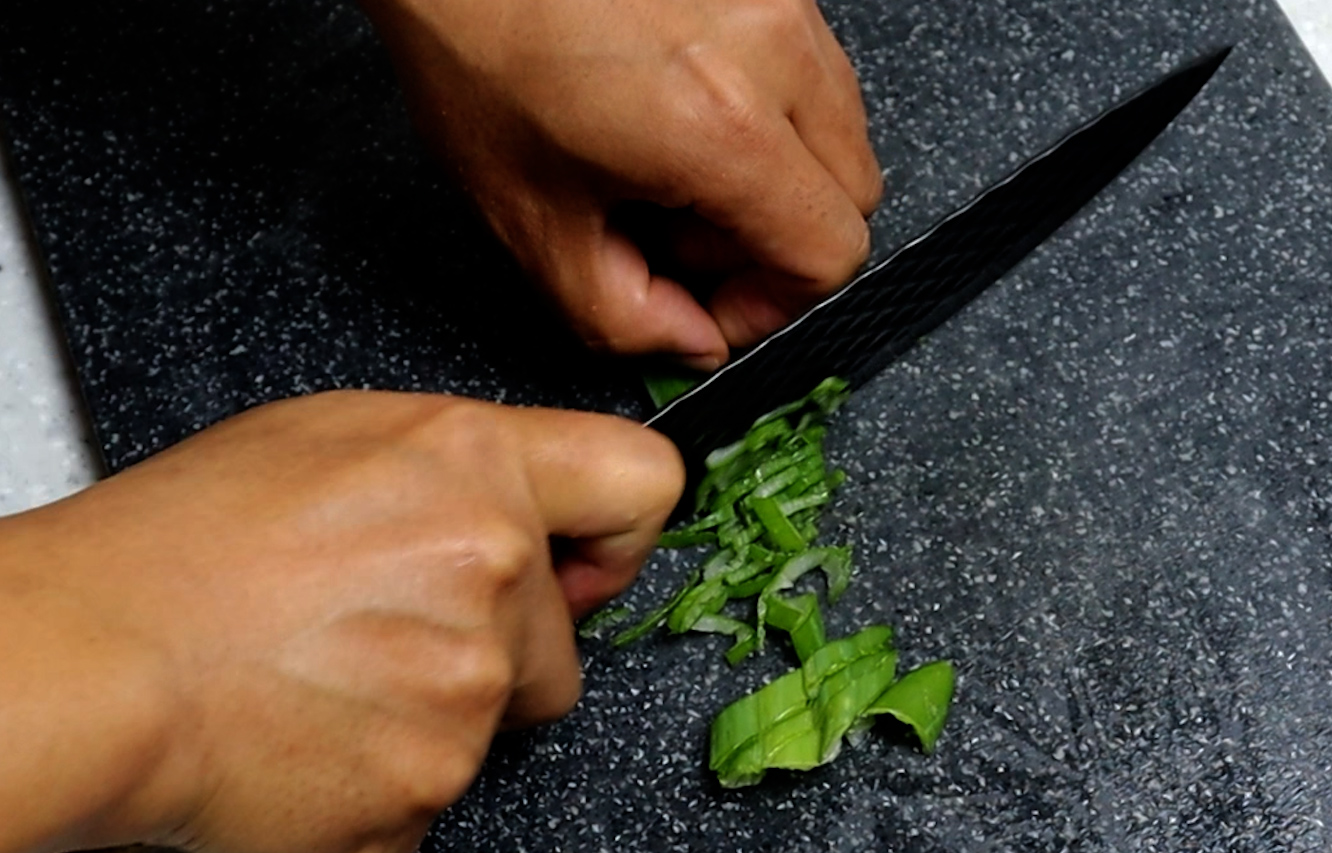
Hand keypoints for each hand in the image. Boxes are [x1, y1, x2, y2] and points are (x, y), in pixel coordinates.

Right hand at [0, 393, 680, 852]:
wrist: (89, 664)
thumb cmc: (175, 548)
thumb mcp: (328, 438)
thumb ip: (458, 471)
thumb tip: (520, 515)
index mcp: (478, 473)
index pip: (643, 483)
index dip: (619, 536)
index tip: (585, 565)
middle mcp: (495, 580)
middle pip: (559, 645)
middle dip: (494, 652)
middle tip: (375, 637)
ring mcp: (467, 700)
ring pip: (489, 727)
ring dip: (425, 717)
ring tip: (314, 680)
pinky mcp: (423, 797)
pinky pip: (425, 797)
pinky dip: (374, 780)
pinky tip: (302, 736)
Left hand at [363, 0, 882, 366]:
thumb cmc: (478, 49)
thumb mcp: (533, 222)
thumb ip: (623, 316)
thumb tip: (694, 341)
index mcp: (722, 128)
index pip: (829, 254)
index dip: (775, 304)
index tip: (716, 306)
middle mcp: (771, 54)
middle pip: (853, 197)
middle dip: (778, 241)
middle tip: (684, 236)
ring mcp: (781, 4)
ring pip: (843, 132)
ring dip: (779, 175)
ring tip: (678, 169)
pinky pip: (813, 71)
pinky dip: (770, 114)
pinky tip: (687, 112)